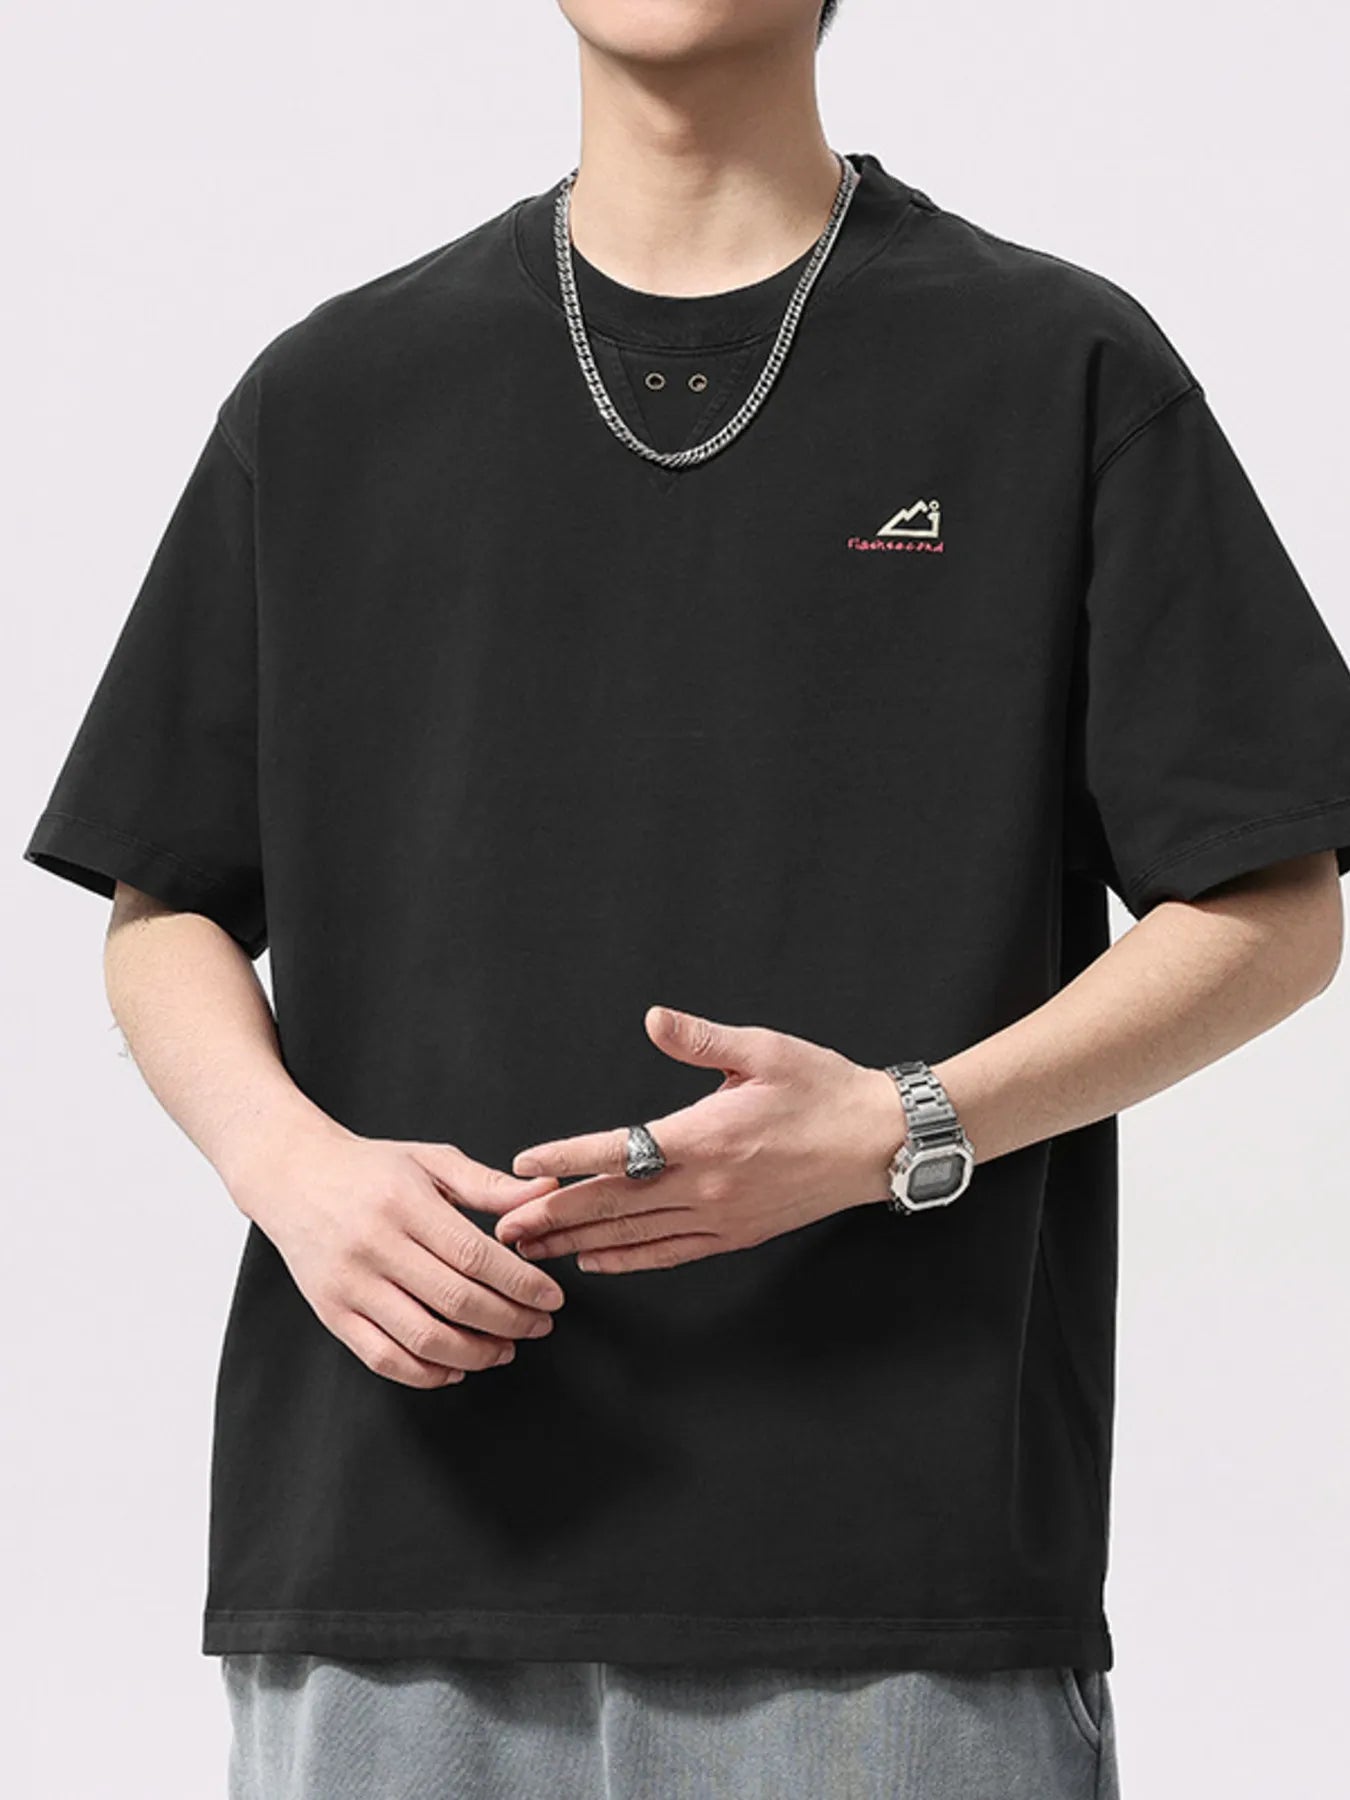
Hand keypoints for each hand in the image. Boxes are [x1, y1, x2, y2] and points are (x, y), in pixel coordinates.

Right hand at [228, 1119, 566, 1388]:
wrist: (292, 1175)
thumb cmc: (370, 1168)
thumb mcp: (430, 1160)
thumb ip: (488, 1184)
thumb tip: (545, 1191)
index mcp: (404, 1203)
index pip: (474, 1255)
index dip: (519, 1283)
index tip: (550, 1297)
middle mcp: (373, 1246)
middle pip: (454, 1300)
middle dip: (509, 1321)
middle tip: (539, 1325)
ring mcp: (349, 1284)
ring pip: (422, 1337)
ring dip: (474, 1353)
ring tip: (505, 1349)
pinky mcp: (331, 1313)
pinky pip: (383, 1358)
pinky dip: (425, 1373)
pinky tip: (456, 1367)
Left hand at [484, 1007, 902, 1272]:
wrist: (880, 1142)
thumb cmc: (824, 1088)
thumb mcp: (764, 1050)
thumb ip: (701, 1038)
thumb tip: (653, 1018)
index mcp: (705, 1136)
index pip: (618, 1150)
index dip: (566, 1159)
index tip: (523, 1165)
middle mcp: (706, 1185)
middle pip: (613, 1205)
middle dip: (553, 1216)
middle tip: (503, 1227)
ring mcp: (721, 1217)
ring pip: (635, 1236)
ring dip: (579, 1242)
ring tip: (534, 1249)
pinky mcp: (736, 1235)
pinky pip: (670, 1252)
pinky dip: (630, 1258)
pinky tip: (598, 1260)